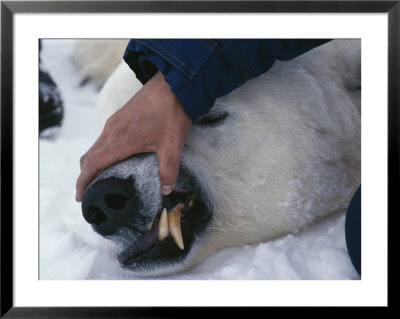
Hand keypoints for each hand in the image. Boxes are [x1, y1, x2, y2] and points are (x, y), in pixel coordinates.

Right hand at [75, 71, 191, 201]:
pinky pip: (102, 138)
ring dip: (92, 164)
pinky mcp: (119, 117)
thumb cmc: (171, 113)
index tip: (80, 196)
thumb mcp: (173, 145)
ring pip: (94, 147)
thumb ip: (169, 170)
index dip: (83, 182)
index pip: (93, 164)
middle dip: (84, 176)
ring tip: (99, 179)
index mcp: (120, 140)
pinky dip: (100, 152)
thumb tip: (166, 190)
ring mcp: (114, 122)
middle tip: (88, 192)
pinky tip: (112, 159)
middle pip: (88, 157)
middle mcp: (112, 130)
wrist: (171, 84)